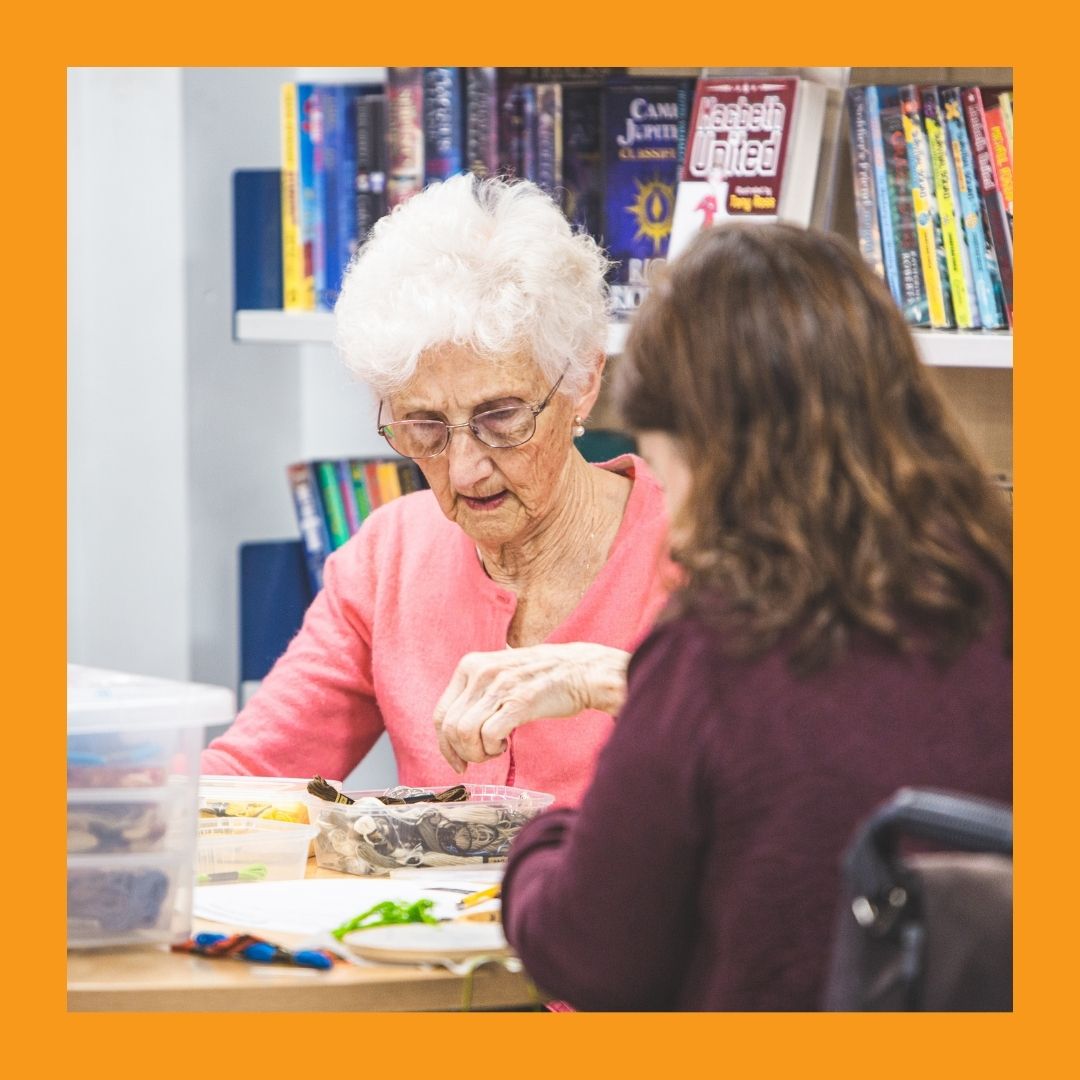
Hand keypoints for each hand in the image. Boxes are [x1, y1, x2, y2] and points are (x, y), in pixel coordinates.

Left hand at [432, 643, 630, 771]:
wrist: (581, 670)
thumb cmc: (541, 677)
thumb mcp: (499, 671)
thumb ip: (476, 692)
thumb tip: (453, 729)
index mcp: (470, 665)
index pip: (440, 713)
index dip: (445, 744)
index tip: (456, 760)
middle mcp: (480, 673)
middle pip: (450, 727)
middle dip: (462, 753)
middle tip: (479, 759)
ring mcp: (500, 686)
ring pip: (465, 733)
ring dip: (478, 752)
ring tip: (496, 749)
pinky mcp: (519, 702)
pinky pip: (489, 736)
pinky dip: (493, 748)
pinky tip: (506, 744)